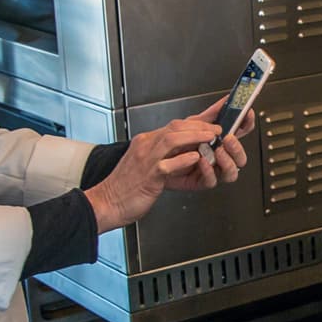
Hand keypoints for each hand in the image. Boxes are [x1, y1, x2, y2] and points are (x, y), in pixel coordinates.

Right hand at [85, 116, 222, 228]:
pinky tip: (195, 157)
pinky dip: (182, 160)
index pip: (174, 125)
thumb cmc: (126, 187)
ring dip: (195, 136)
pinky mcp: (148, 177)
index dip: (196, 120)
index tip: (212, 118)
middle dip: (199, 125)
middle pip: (174, 127)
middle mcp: (145, 147)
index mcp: (145, 142)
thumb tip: (189, 150)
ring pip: (171, 140)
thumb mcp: (145, 163)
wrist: (105, 202)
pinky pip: (166, 165)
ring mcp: (145, 160)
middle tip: (216, 128)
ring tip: (211, 137)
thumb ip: (164, 154)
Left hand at [170, 100, 252, 191]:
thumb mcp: (192, 124)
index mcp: (221, 142)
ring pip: (231, 172)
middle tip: (228, 138)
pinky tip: (202, 161)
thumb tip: (226, 100)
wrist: (156, 160)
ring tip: (217, 151)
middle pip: (240, 157)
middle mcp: (220, 157)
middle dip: (237, 147)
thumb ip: (211, 114)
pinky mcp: (201, 181)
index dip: (246, 124)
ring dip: (227, 161)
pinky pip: (212, 180)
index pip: (241, 134)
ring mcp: (213, 170)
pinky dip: (208, 171)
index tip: (246, 114)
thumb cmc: (174, 143)